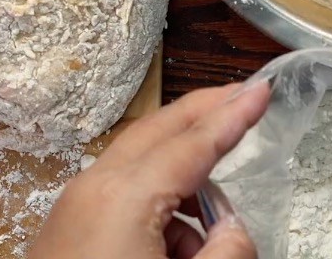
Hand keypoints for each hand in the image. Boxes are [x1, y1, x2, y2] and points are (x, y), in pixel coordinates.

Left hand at [28, 80, 269, 258]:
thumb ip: (226, 253)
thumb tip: (232, 228)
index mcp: (124, 197)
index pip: (194, 142)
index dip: (235, 115)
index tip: (264, 88)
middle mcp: (95, 186)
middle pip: (161, 129)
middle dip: (205, 112)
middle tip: (245, 97)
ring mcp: (75, 204)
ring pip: (142, 162)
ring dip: (183, 177)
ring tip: (213, 230)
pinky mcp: (67, 227)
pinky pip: (124, 193)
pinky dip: (158, 205)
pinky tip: (177, 253)